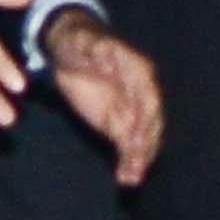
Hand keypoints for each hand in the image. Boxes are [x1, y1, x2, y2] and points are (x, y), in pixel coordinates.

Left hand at [40, 9, 163, 185]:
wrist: (69, 52)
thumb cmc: (79, 42)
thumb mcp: (85, 41)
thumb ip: (97, 49)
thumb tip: (109, 57)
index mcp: (139, 71)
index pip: (149, 97)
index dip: (147, 117)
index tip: (141, 134)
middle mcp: (142, 93)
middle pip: (150, 122)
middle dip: (145, 144)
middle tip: (138, 163)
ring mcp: (132, 111)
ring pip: (142, 138)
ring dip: (139, 159)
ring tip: (132, 177)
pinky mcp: (118, 125)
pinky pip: (128, 147)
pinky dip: (129, 162)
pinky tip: (127, 178)